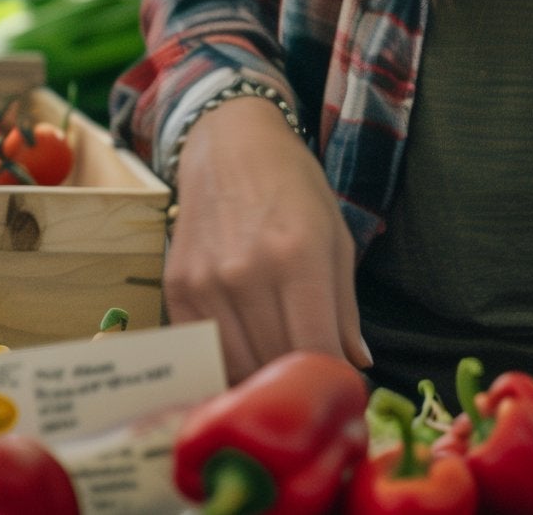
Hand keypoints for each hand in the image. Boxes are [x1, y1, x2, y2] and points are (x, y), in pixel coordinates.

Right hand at [164, 94, 371, 381]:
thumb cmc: (294, 188)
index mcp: (297, 256)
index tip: (339, 387)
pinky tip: (247, 353)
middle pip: (274, 366)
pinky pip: (203, 351)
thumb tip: (356, 365)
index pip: (314, 350)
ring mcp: (205, 283)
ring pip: (236, 367)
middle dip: (298, 383)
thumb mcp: (336, 237)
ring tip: (280, 370)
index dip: (330, 380)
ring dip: (261, 379)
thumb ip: (345, 307)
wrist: (230, 146)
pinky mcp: (176, 289)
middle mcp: (247, 273)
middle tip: (311, 383)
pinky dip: (227, 363)